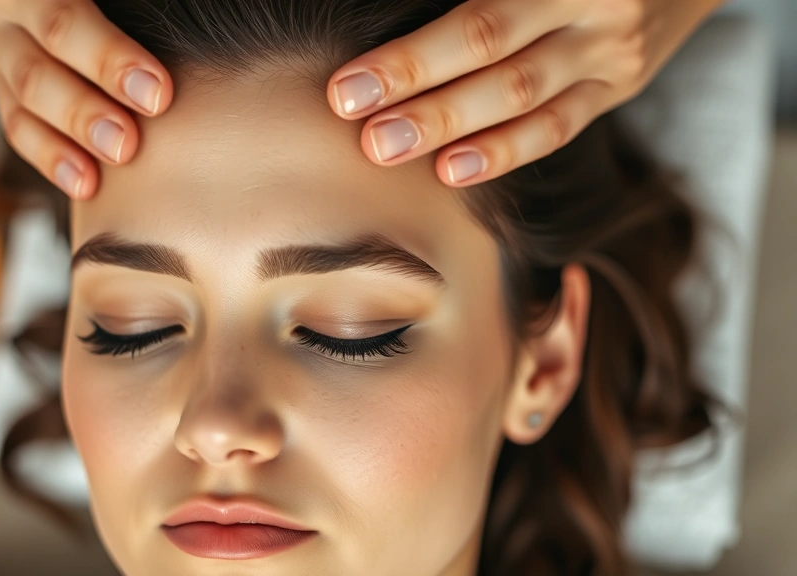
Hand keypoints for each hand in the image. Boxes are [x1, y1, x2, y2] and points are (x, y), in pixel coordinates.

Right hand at [0, 0, 172, 198]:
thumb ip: (129, 8)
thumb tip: (178, 6)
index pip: (64, 20)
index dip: (109, 58)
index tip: (158, 93)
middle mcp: (2, 11)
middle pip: (37, 72)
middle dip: (84, 113)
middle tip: (128, 143)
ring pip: (23, 107)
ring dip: (68, 144)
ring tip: (106, 170)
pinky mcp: (0, 83)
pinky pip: (20, 127)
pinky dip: (53, 158)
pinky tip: (86, 184)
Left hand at [326, 0, 726, 186]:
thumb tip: (392, 13)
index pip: (478, 21)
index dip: (412, 57)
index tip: (349, 87)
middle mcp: (593, 7)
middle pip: (495, 56)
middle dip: (421, 97)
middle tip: (363, 133)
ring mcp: (611, 52)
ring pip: (525, 98)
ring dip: (454, 129)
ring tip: (392, 151)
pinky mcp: (618, 87)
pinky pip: (557, 127)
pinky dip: (505, 151)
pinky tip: (455, 170)